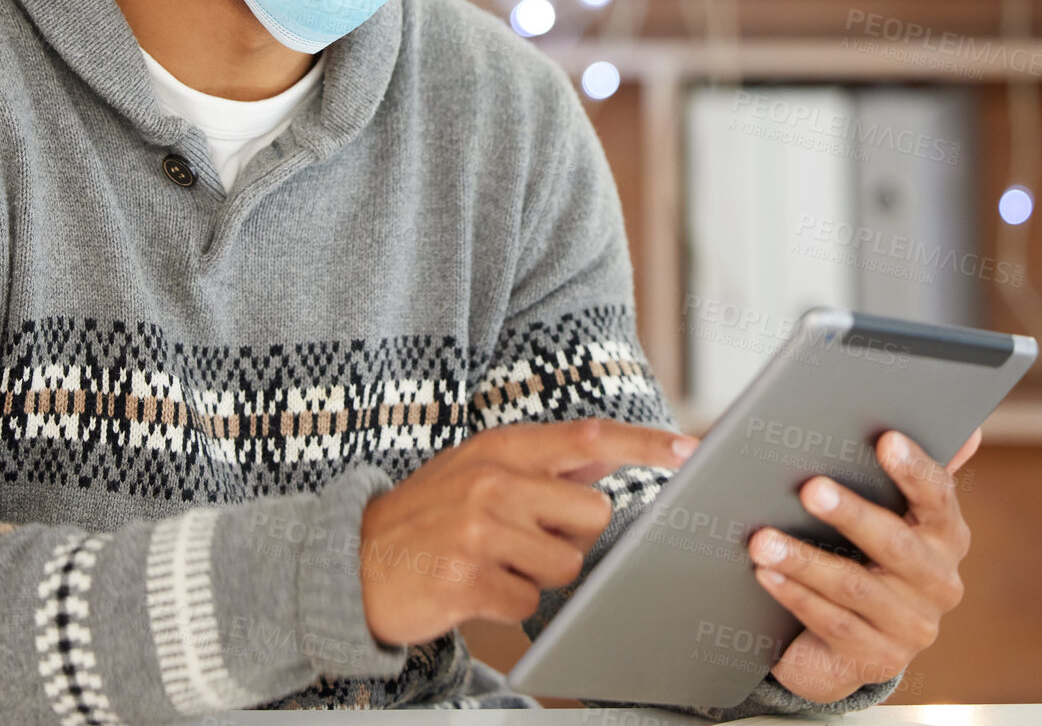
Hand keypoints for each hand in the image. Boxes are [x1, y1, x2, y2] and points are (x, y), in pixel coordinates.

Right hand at [359, 417, 698, 647]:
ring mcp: (478, 530)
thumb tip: (608, 449)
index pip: (588, 437)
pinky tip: (474, 588)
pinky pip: (529, 603)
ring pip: (566, 565)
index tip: (689, 448)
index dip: (644, 443)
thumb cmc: (427, 515)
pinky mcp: (466, 579)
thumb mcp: (476, 469)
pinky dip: (509, 604)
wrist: (351, 561)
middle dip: (572, 536)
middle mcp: (491, 481)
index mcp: (499, 447)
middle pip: (592, 513)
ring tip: (493, 562)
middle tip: (525, 538)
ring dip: (538, 575)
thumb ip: (539, 461)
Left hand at [747, 426, 981, 701]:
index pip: (939, 494)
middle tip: (809, 487)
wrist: (837, 638)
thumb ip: (880, 463)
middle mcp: (941, 580)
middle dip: (852, 514)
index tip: (884, 438)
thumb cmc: (847, 547)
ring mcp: (914, 626)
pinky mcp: (881, 660)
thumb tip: (934, 425)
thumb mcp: (863, 504)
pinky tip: (764, 574)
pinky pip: (835, 624)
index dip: (915, 468)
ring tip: (760, 539)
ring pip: (857, 587)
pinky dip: (796, 595)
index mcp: (943, 531)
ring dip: (805, 560)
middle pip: (898, 544)